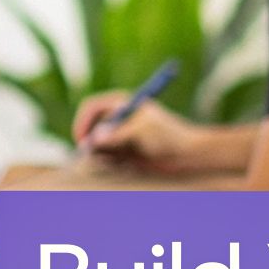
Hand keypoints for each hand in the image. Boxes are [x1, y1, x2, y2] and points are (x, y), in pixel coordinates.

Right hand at [71, 91, 203, 172]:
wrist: (186, 154)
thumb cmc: (169, 135)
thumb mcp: (142, 131)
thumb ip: (117, 135)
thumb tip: (94, 139)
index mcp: (121, 103)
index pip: (91, 107)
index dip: (83, 122)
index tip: (82, 140)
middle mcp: (117, 118)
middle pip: (89, 128)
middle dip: (90, 143)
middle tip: (95, 157)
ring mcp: (119, 135)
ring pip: (96, 146)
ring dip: (101, 156)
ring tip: (123, 161)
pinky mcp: (122, 151)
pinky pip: (106, 158)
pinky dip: (111, 164)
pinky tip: (129, 166)